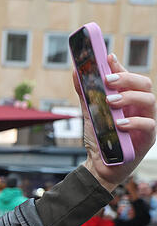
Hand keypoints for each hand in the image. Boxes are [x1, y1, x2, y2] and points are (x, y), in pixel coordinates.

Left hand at [75, 55, 155, 191]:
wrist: (99, 167)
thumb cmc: (100, 139)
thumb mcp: (90, 114)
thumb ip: (86, 94)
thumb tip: (77, 71)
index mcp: (128, 99)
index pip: (129, 77)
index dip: (120, 66)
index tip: (107, 58)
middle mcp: (140, 107)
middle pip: (144, 83)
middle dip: (126, 78)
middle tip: (107, 80)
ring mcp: (146, 121)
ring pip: (149, 100)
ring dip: (128, 97)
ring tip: (110, 101)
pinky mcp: (147, 138)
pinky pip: (148, 125)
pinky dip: (134, 121)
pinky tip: (120, 124)